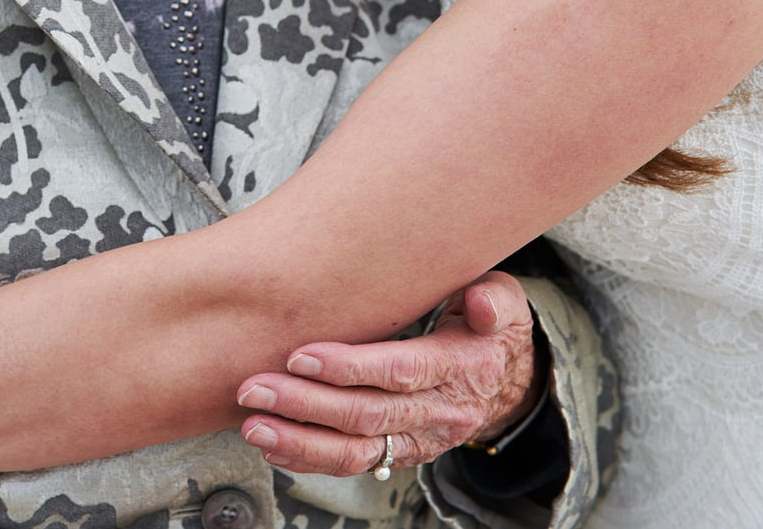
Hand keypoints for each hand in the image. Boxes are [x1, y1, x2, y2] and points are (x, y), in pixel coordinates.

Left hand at [237, 270, 537, 478]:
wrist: (507, 378)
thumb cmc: (491, 326)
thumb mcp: (504, 303)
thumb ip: (493, 300)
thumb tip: (479, 302)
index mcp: (461, 368)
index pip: (399, 371)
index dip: (349, 367)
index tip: (301, 356)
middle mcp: (439, 412)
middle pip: (367, 414)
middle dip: (306, 404)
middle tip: (256, 388)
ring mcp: (419, 438)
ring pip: (357, 449)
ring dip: (301, 441)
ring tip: (255, 425)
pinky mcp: (402, 450)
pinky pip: (356, 461)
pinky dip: (312, 458)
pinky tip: (274, 446)